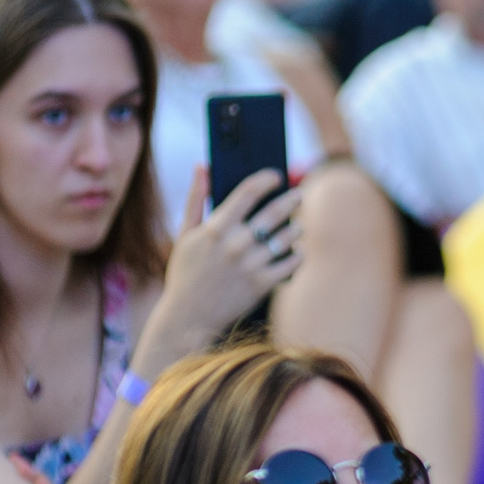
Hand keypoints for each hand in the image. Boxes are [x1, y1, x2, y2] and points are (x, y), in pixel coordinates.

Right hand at [134, 167, 304, 373]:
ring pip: (286, 238)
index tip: (276, 176)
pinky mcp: (262, 285)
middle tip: (298, 195)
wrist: (189, 317)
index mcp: (215, 229)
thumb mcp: (184, 235)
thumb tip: (202, 166)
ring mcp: (250, 265)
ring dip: (295, 228)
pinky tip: (296, 251)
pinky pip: (290, 264)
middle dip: (290, 200)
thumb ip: (195, 199)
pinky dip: (297, 255)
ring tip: (297, 226)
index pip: (248, 192)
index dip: (266, 179)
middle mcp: (235, 244)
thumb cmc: (186, 273)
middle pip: (274, 212)